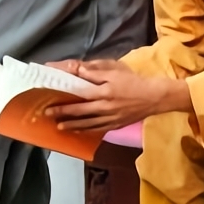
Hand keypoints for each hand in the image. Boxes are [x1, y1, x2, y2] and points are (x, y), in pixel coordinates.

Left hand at [44, 59, 190, 131]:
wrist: (155, 97)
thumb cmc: (135, 82)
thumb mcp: (116, 71)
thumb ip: (96, 72)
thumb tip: (78, 72)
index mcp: (104, 93)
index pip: (78, 98)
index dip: (63, 102)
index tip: (50, 103)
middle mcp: (105, 108)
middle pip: (80, 113)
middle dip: (63, 115)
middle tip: (48, 117)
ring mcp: (111, 119)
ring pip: (88, 124)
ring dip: (73, 126)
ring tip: (60, 127)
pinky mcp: (117, 124)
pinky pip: (99, 129)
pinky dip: (87, 131)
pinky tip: (80, 131)